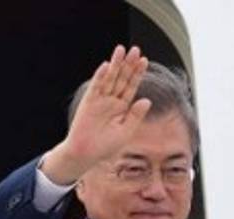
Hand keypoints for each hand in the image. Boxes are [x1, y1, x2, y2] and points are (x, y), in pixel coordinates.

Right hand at [42, 44, 151, 184]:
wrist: (86, 154)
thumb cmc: (106, 146)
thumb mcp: (126, 131)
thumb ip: (136, 116)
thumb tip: (147, 100)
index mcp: (122, 107)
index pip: (131, 86)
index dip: (137, 74)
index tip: (144, 60)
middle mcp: (112, 100)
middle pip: (122, 78)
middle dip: (128, 64)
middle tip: (135, 50)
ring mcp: (100, 100)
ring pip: (109, 79)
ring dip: (115, 65)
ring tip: (121, 50)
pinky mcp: (89, 102)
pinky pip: (96, 88)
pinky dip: (100, 77)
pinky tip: (106, 66)